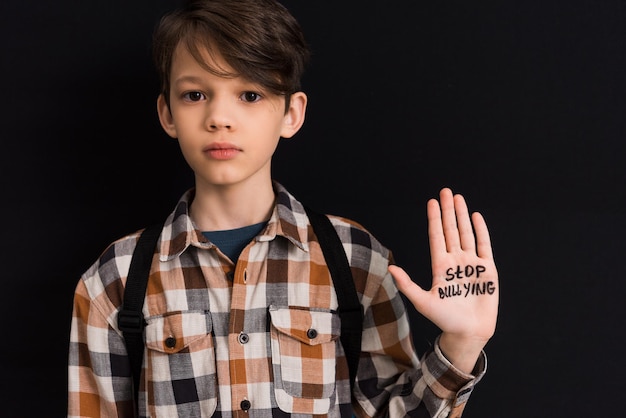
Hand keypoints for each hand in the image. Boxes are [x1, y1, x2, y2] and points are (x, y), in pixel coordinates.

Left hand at [388, 188, 498, 372]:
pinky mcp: (487, 270)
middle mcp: (455, 261)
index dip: (434, 219)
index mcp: (439, 266)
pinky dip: (481, 231)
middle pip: (451, 230)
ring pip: (466, 234)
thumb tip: (389, 267)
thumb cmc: (443, 319)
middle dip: (448, 211)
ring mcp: (471, 264)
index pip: (436, 236)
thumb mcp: (422, 301)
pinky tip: (476, 216)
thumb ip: (406, 283)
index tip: (432, 202)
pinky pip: (484, 246)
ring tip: (459, 198)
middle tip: (446, 191)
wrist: (467, 332)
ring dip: (463, 216)